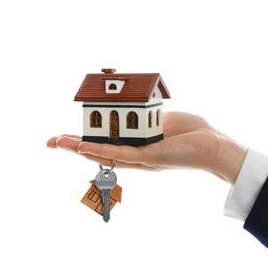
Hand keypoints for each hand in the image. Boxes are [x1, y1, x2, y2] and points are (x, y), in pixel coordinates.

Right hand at [47, 112, 247, 183]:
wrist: (215, 144)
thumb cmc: (193, 132)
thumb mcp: (164, 118)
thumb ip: (146, 117)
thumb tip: (135, 108)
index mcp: (139, 144)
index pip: (107, 141)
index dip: (87, 138)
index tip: (69, 133)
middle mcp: (136, 154)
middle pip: (100, 150)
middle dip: (74, 146)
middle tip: (52, 141)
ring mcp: (141, 158)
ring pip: (105, 155)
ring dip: (80, 148)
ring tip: (59, 142)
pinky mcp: (149, 158)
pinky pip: (121, 154)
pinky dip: (100, 150)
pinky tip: (82, 147)